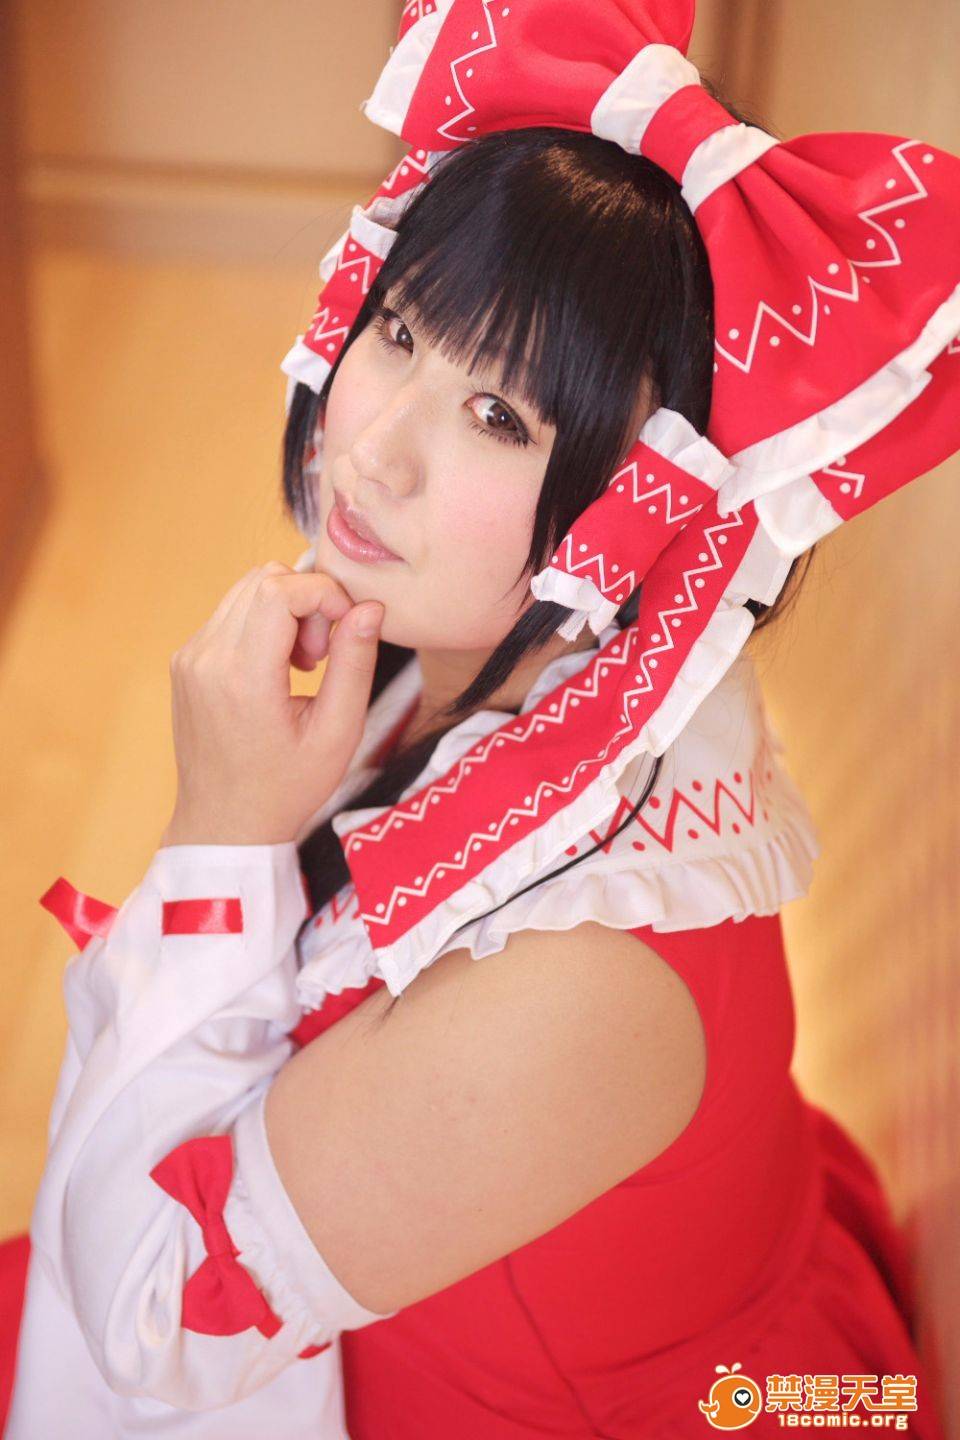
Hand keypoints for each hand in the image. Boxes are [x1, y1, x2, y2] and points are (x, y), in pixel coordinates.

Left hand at [159, 561, 384, 846]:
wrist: (225, 824)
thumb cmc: (285, 788)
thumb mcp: (338, 732)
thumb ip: (355, 663)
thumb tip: (370, 608)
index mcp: (243, 677)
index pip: (281, 589)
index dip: (326, 593)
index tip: (346, 628)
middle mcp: (206, 658)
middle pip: (264, 580)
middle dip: (307, 602)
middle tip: (321, 656)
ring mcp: (189, 657)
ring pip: (246, 591)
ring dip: (285, 611)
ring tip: (301, 665)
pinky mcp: (185, 661)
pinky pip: (229, 614)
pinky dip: (262, 625)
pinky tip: (275, 672)